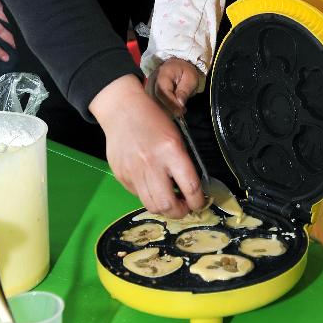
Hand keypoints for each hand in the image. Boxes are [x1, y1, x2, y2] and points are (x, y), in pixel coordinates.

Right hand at [89, 74, 204, 217]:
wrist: (122, 110)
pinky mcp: (121, 176)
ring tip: (170, 201)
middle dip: (181, 212)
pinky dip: (148, 196)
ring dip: (164, 208)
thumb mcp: (176, 136)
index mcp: (170, 150)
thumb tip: (190, 188)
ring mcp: (134, 172)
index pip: (190, 186)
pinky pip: (138, 195)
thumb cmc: (153, 119)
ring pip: (151, 206)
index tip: (201, 202)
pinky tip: (153, 186)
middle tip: (185, 207)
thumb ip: (182, 162)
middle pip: (168, 205)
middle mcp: (151, 164)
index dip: (199, 201)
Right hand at [149, 58, 201, 116]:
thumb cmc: (185, 72)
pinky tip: (171, 110)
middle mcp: (152, 80)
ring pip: (152, 104)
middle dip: (168, 109)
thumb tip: (180, 103)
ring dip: (165, 110)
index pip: (162, 92)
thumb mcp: (191, 78)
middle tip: (181, 112)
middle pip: (154, 99)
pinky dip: (161, 109)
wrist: (178, 66)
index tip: (180, 112)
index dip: (170, 104)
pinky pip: (152, 104)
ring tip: (177, 111)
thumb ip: (184, 90)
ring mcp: (148, 86)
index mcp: (162, 73)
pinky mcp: (148, 92)